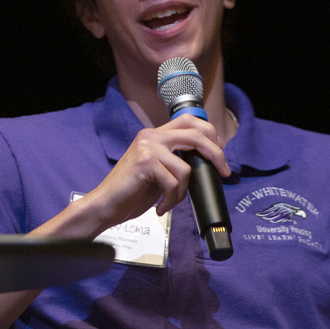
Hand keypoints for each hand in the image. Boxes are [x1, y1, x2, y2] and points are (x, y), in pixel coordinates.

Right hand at [83, 113, 231, 229]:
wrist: (105, 205)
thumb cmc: (131, 192)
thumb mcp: (159, 171)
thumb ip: (176, 161)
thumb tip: (207, 162)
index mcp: (155, 135)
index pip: (189, 121)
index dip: (210, 134)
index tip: (220, 154)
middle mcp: (151, 136)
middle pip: (196, 134)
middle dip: (216, 154)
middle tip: (224, 171)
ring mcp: (147, 147)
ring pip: (186, 167)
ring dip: (182, 192)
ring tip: (169, 202)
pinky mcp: (145, 162)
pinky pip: (174, 183)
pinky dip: (171, 200)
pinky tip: (160, 207)